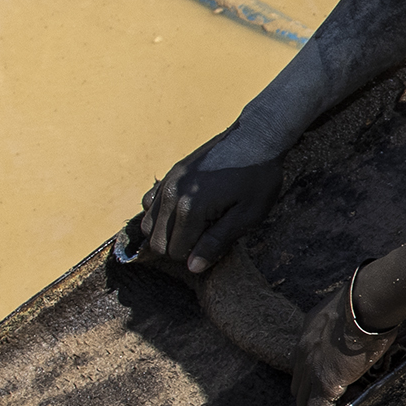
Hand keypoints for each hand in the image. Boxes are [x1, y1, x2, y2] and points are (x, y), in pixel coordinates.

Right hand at [141, 142, 283, 273]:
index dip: (196, 256)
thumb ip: (217, 242)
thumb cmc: (257, 178)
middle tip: (208, 238)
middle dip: (179, 248)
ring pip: (147, 225)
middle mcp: (170, 196)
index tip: (217, 244)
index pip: (175, 253)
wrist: (256, 137)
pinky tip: (185, 213)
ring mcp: (166, 183)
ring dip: (168, 233)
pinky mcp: (168, 175)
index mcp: (190, 209)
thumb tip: (192, 267)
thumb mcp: (247, 216)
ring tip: (198, 226)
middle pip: (156, 242)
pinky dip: (160, 215)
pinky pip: (148, 204)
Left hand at [291, 267, 399, 405]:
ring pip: (302, 399)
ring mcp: (311, 367)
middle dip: (316, 392)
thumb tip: (376, 321)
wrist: (368, 300)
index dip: (319, 373)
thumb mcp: (351, 309)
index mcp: (310, 330)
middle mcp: (303, 350)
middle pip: (298, 382)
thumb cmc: (369, 299)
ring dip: (321, 404)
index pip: (304, 360)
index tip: (339, 376)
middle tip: (341, 393)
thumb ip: (353, 321)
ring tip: (344, 402)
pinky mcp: (324, 381)